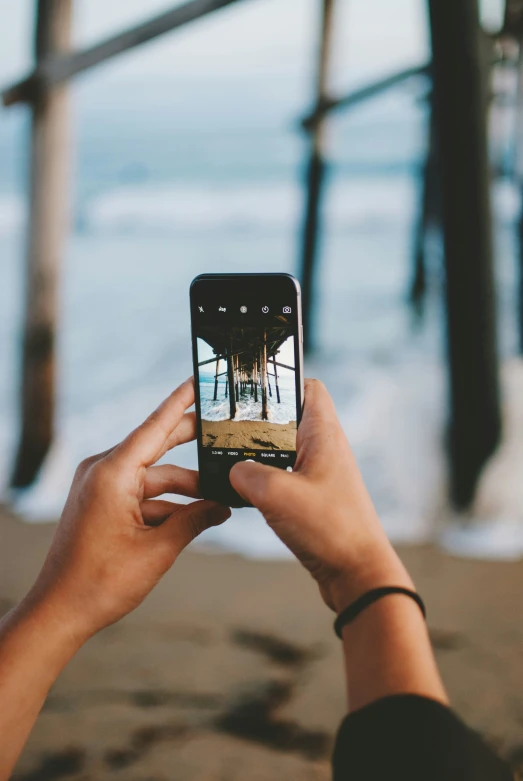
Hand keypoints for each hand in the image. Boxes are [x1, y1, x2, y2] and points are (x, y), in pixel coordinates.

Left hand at [25, 378, 229, 644]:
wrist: (60, 612)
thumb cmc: (101, 582)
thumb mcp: (159, 549)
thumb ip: (195, 520)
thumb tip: (224, 506)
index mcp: (112, 473)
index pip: (156, 426)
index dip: (182, 402)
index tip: (199, 380)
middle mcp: (103, 471)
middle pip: (158, 447)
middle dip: (194, 444)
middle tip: (227, 434)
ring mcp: (101, 486)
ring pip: (154, 477)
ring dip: (185, 490)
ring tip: (222, 501)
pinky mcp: (101, 502)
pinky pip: (142, 493)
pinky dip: (167, 504)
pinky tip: (197, 516)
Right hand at [230, 379, 411, 611]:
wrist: (357, 574)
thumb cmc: (329, 529)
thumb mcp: (275, 494)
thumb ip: (246, 473)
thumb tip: (233, 470)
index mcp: (323, 434)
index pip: (308, 387)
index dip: (281, 381)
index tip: (250, 388)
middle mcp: (324, 448)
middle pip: (289, 418)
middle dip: (258, 420)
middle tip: (228, 424)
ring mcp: (320, 474)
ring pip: (283, 449)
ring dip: (258, 453)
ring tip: (229, 457)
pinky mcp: (314, 498)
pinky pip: (283, 476)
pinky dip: (263, 479)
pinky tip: (244, 490)